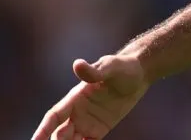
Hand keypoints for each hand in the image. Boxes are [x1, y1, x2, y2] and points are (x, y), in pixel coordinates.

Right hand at [31, 55, 149, 139]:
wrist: (139, 74)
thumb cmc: (123, 67)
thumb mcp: (110, 67)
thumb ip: (94, 71)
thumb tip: (77, 64)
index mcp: (75, 98)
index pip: (54, 116)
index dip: (43, 129)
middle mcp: (77, 113)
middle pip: (60, 133)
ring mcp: (87, 122)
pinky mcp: (99, 130)